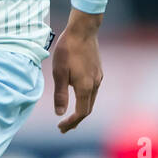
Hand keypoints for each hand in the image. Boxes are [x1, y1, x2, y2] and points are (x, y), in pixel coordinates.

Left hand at [51, 9, 103, 132]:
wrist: (83, 30)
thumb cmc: (68, 50)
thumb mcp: (59, 73)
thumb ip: (60, 94)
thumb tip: (59, 113)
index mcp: (85, 87)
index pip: (81, 113)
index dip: (71, 122)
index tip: (60, 127)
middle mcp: (95, 84)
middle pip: (88, 109)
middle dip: (76, 120)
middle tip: (64, 127)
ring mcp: (98, 77)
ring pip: (91, 99)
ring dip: (81, 110)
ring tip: (70, 115)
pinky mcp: (98, 70)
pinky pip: (93, 90)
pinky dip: (85, 99)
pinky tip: (78, 96)